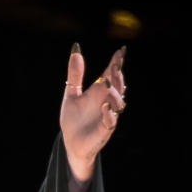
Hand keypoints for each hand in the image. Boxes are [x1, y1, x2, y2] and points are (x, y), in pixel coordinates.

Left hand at [60, 45, 126, 180]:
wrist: (71, 143)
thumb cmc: (73, 119)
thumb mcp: (71, 93)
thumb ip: (75, 74)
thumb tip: (76, 49)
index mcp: (99, 92)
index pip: (111, 75)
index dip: (116, 63)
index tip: (121, 51)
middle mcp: (107, 102)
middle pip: (118, 86)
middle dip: (118, 75)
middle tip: (115, 64)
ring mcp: (108, 116)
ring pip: (118, 102)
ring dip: (114, 93)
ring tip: (108, 83)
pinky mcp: (104, 130)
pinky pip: (110, 121)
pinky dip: (109, 113)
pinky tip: (104, 106)